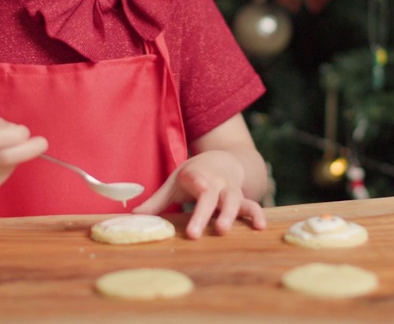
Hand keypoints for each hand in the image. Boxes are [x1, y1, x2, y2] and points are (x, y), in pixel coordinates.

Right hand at [0, 114, 47, 198]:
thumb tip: (21, 135)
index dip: (16, 135)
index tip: (25, 132)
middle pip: (3, 159)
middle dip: (28, 150)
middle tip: (42, 143)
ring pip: (5, 170)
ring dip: (16, 158)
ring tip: (10, 150)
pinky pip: (1, 179)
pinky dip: (7, 169)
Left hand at [132, 150, 266, 238]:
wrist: (221, 160)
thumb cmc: (193, 175)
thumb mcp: (174, 183)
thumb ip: (157, 201)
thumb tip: (133, 216)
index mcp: (195, 176)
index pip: (196, 179)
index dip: (199, 182)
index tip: (200, 188)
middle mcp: (215, 183)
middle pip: (210, 198)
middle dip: (202, 214)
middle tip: (194, 233)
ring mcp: (230, 191)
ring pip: (233, 201)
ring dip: (229, 215)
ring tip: (223, 230)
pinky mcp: (242, 199)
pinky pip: (252, 206)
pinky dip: (257, 215)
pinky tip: (260, 228)